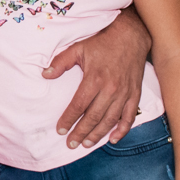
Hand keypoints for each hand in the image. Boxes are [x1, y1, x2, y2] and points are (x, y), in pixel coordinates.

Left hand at [43, 7, 150, 147]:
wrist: (131, 36)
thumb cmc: (103, 42)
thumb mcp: (79, 48)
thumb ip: (60, 62)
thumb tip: (44, 75)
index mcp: (94, 79)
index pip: (78, 105)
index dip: (68, 119)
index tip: (60, 130)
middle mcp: (110, 89)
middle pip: (93, 117)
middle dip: (81, 132)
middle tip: (71, 143)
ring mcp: (124, 93)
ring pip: (110, 120)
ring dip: (98, 134)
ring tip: (87, 144)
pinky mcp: (134, 94)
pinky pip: (129, 116)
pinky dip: (122, 130)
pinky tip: (113, 139)